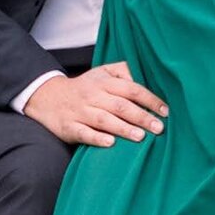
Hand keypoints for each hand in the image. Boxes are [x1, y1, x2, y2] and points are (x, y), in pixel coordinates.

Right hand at [25, 61, 166, 147]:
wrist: (49, 97)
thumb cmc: (84, 87)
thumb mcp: (101, 72)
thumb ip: (122, 71)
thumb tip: (142, 79)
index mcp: (103, 82)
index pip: (131, 88)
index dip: (149, 99)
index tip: (165, 111)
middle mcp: (93, 95)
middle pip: (120, 105)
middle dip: (141, 116)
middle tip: (159, 128)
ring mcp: (81, 112)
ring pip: (104, 119)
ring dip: (123, 128)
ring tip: (141, 137)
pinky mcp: (70, 127)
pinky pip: (84, 133)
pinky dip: (97, 138)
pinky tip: (110, 143)